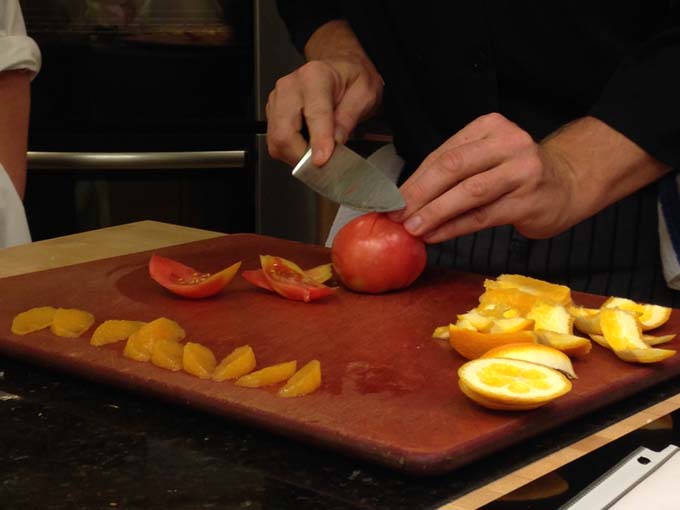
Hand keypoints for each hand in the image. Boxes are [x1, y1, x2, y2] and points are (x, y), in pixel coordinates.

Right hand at [266, 20, 382, 166]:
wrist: (340, 69)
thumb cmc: (352, 78)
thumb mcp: (365, 94)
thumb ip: (349, 118)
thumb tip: (335, 144)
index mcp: (315, 76)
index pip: (314, 115)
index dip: (318, 141)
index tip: (322, 160)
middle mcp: (290, 87)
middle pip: (284, 132)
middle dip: (302, 156)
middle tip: (323, 164)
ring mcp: (278, 100)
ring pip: (276, 141)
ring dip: (296, 156)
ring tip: (317, 154)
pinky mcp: (273, 113)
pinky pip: (275, 142)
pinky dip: (291, 152)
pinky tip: (307, 147)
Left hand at [389, 113, 669, 242]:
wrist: (567, 185)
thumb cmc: (514, 174)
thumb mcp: (485, 159)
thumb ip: (451, 172)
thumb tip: (404, 197)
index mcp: (490, 127)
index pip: (443, 153)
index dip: (414, 178)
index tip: (390, 200)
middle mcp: (508, 143)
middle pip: (453, 168)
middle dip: (419, 193)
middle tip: (396, 215)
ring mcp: (522, 171)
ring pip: (468, 193)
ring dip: (435, 213)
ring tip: (412, 229)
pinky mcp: (529, 200)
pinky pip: (483, 216)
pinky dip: (454, 227)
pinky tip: (435, 236)